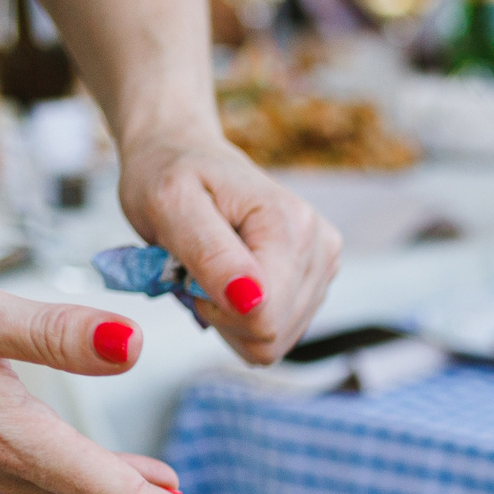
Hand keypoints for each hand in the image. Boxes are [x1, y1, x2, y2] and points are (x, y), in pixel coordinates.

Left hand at [117, 128, 341, 365]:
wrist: (183, 153)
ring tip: (212, 269)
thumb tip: (252, 300)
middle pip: (273, 335)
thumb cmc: (168, 173)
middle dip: (224, 315)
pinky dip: (245, 316)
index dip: (216, 311)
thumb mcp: (171, 205)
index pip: (264, 319)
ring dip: (232, 316)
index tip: (190, 272)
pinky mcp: (318, 280)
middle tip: (197, 269)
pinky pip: (279, 332)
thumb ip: (210, 255)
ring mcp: (324, 265)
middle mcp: (321, 247)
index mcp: (291, 226)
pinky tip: (231, 278)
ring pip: (276, 340)